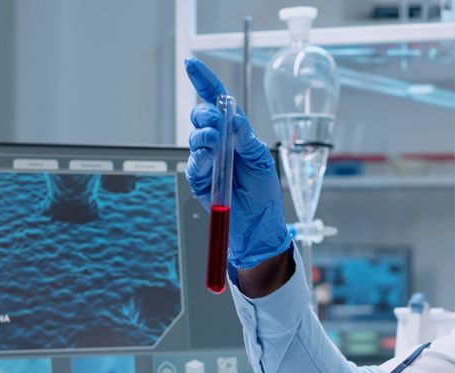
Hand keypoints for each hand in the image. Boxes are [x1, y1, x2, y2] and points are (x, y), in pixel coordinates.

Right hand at [185, 58, 291, 269]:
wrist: (259, 226)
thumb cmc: (264, 193)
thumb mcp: (261, 160)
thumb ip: (246, 138)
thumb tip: (232, 117)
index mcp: (236, 134)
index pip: (218, 102)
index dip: (204, 82)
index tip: (191, 64)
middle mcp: (219, 144)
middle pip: (202, 116)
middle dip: (205, 114)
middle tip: (216, 125)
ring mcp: (207, 161)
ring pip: (195, 137)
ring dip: (203, 135)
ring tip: (215, 144)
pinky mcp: (199, 179)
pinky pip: (194, 163)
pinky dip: (201, 157)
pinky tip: (209, 159)